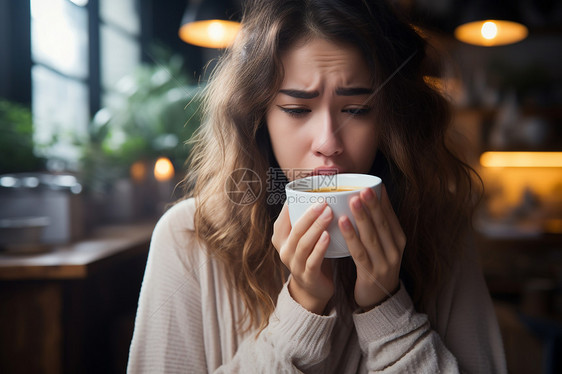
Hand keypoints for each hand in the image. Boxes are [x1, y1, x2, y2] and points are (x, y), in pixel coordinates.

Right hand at [272, 202, 334, 313]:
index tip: (308, 191)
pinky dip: (320, 247)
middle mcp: (284, 251)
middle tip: (323, 202)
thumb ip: (307, 220)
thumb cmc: (312, 256)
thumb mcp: (304, 237)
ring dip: (316, 227)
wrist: (314, 289)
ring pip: (303, 244)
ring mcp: (294, 265)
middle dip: (309, 214)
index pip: (283, 218)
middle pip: (295, 230)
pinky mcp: (307, 276)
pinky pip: (312, 260)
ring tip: (328, 214)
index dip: (293, 204)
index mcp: (281, 238)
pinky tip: (328, 236)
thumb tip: (321, 192)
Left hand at [338, 185, 405, 309]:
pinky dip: (351, 236)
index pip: (391, 216)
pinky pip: (359, 252)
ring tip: (353, 200)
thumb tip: (369, 199)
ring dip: (362, 217)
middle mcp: (395, 250)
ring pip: (372, 236)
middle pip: (383, 224)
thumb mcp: (383, 246)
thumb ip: (377, 226)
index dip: (383, 200)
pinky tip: (343, 223)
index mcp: (398, 240)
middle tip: (363, 188)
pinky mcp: (371, 273)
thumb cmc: (377, 266)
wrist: (379, 300)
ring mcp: (384, 263)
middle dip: (372, 205)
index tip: (375, 184)